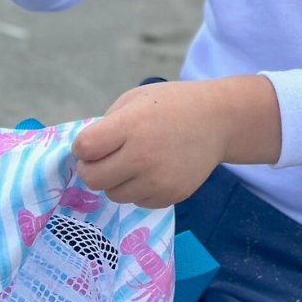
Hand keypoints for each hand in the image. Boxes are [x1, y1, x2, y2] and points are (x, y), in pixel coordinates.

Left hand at [72, 77, 282, 208]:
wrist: (218, 120)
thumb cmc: (171, 105)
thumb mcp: (136, 100)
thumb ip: (107, 125)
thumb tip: (84, 153)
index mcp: (131, 126)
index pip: (85, 148)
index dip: (82, 147)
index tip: (93, 143)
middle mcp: (143, 156)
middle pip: (93, 179)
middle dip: (92, 169)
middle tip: (105, 159)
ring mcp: (158, 180)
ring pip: (114, 194)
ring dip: (116, 181)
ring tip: (134, 163)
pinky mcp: (171, 196)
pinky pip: (138, 202)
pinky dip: (138, 190)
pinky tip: (153, 172)